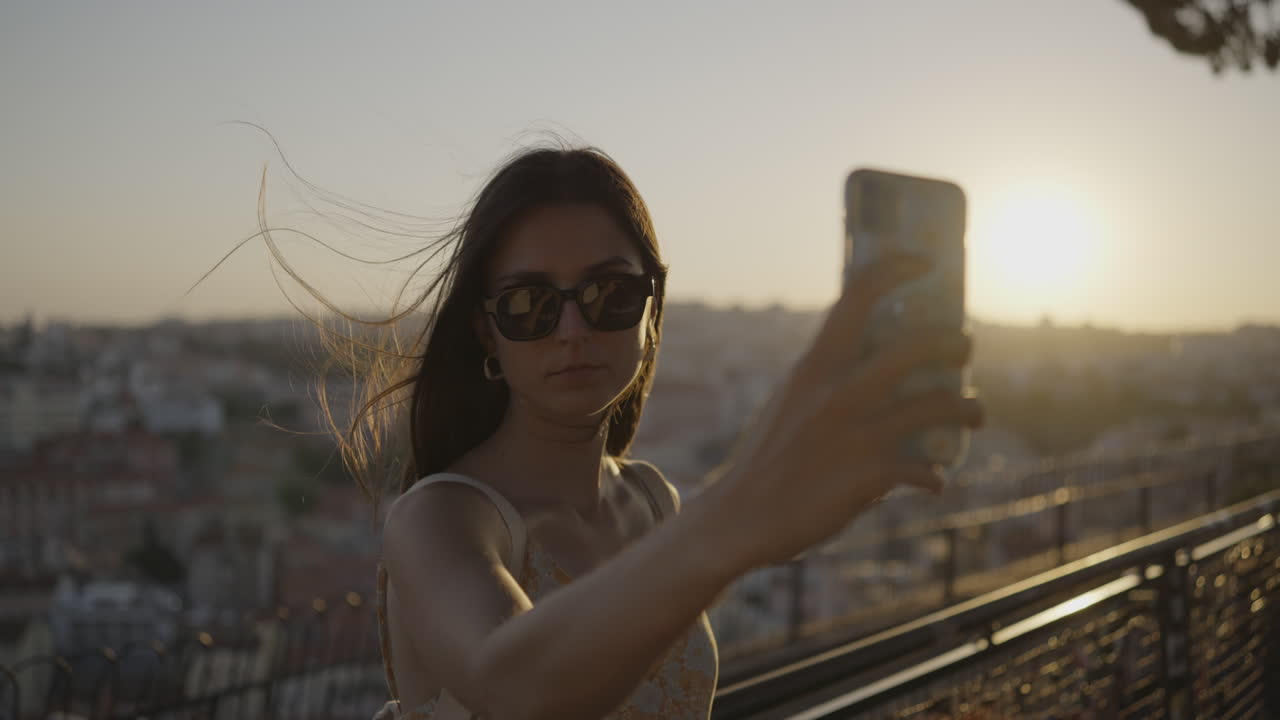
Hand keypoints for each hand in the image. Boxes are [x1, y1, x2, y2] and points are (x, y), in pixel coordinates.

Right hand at [704, 253, 983, 568]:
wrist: (741, 517)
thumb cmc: (768, 458)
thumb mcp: (789, 400)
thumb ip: (824, 378)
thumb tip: (863, 356)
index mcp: (814, 367)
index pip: (856, 298)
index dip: (895, 269)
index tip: (926, 260)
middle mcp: (837, 392)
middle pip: (915, 348)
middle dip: (953, 344)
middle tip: (965, 348)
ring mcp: (854, 433)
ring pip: (937, 405)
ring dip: (968, 408)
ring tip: (976, 412)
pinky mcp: (868, 476)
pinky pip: (923, 469)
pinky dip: (935, 476)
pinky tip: (935, 482)